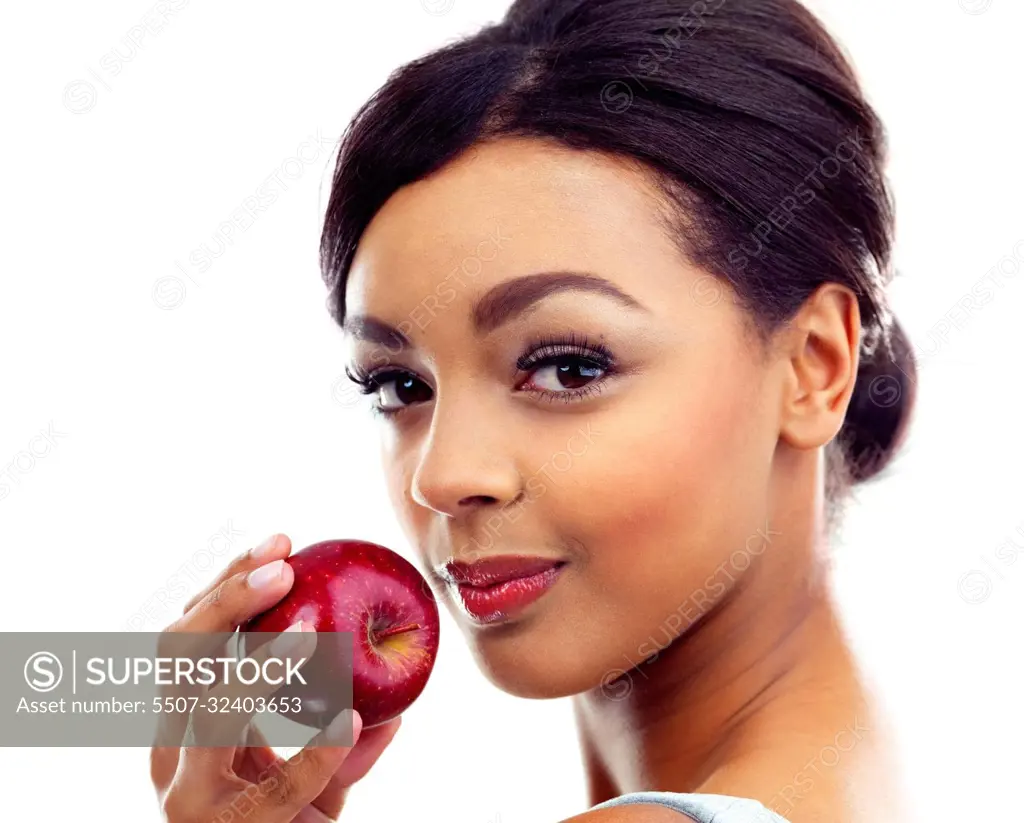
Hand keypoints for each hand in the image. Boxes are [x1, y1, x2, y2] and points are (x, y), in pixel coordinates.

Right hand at [149, 533, 401, 821]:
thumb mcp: (307, 783)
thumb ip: (338, 746)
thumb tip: (391, 708)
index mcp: (182, 724)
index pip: (189, 636)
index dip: (228, 583)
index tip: (281, 543)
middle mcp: (170, 752)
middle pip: (177, 655)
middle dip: (228, 599)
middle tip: (285, 565)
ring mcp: (187, 793)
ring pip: (202, 709)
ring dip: (259, 663)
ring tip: (312, 632)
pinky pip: (273, 786)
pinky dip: (315, 752)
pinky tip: (351, 724)